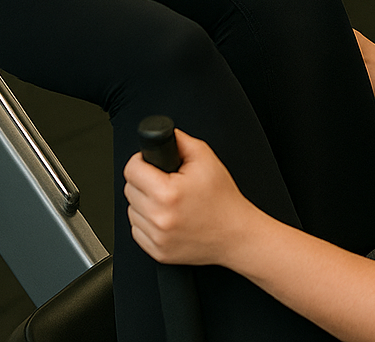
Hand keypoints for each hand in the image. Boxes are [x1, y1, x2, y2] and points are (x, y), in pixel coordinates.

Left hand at [124, 130, 251, 265]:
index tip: (150, 163)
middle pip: (129, 189)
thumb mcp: (205, 158)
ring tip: (168, 200)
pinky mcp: (156, 251)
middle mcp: (158, 217)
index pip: (131, 170)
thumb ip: (180, 140)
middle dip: (144, 181)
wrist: (234, 232)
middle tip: (165, 181)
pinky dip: (147, 221)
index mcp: (167, 193)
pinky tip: (167, 216)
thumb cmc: (222, 198)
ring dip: (144, 202)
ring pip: (131, 210)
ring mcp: (156, 237)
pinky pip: (137, 230)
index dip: (141, 161)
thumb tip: (161, 135)